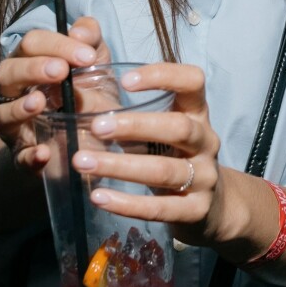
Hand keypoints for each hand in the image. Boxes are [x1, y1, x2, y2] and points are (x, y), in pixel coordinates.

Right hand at [0, 16, 107, 174]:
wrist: (92, 142)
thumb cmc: (88, 94)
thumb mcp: (96, 65)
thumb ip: (91, 40)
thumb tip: (79, 31)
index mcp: (30, 62)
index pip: (33, 43)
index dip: (57, 45)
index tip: (86, 56)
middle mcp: (14, 92)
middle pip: (8, 72)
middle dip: (33, 68)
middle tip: (62, 71)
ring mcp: (15, 126)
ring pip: (2, 114)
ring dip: (19, 107)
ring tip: (40, 103)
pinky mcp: (24, 157)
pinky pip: (19, 157)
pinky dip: (29, 155)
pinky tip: (43, 152)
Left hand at [77, 63, 230, 249]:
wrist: (211, 207)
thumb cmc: (172, 157)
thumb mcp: (161, 131)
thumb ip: (130, 116)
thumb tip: (75, 98)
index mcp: (197, 113)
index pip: (193, 81)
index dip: (163, 75)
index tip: (125, 81)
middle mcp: (206, 141)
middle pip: (178, 127)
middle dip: (136, 126)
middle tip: (96, 127)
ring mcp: (205, 177)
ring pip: (165, 170)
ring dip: (121, 167)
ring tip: (83, 163)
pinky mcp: (196, 210)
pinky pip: (160, 208)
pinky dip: (126, 203)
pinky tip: (99, 197)